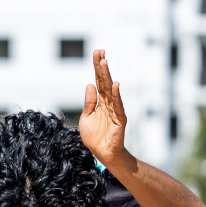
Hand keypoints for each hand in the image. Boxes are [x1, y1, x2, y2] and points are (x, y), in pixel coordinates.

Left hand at [79, 49, 128, 167]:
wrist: (102, 154)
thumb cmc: (94, 137)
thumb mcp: (86, 118)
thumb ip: (89, 102)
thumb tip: (89, 84)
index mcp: (100, 102)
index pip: (98, 81)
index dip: (97, 67)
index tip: (96, 52)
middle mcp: (108, 103)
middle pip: (104, 82)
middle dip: (102, 67)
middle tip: (100, 52)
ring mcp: (114, 110)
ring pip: (110, 90)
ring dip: (107, 76)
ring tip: (104, 62)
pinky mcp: (119, 120)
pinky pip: (118, 106)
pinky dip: (117, 96)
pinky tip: (116, 85)